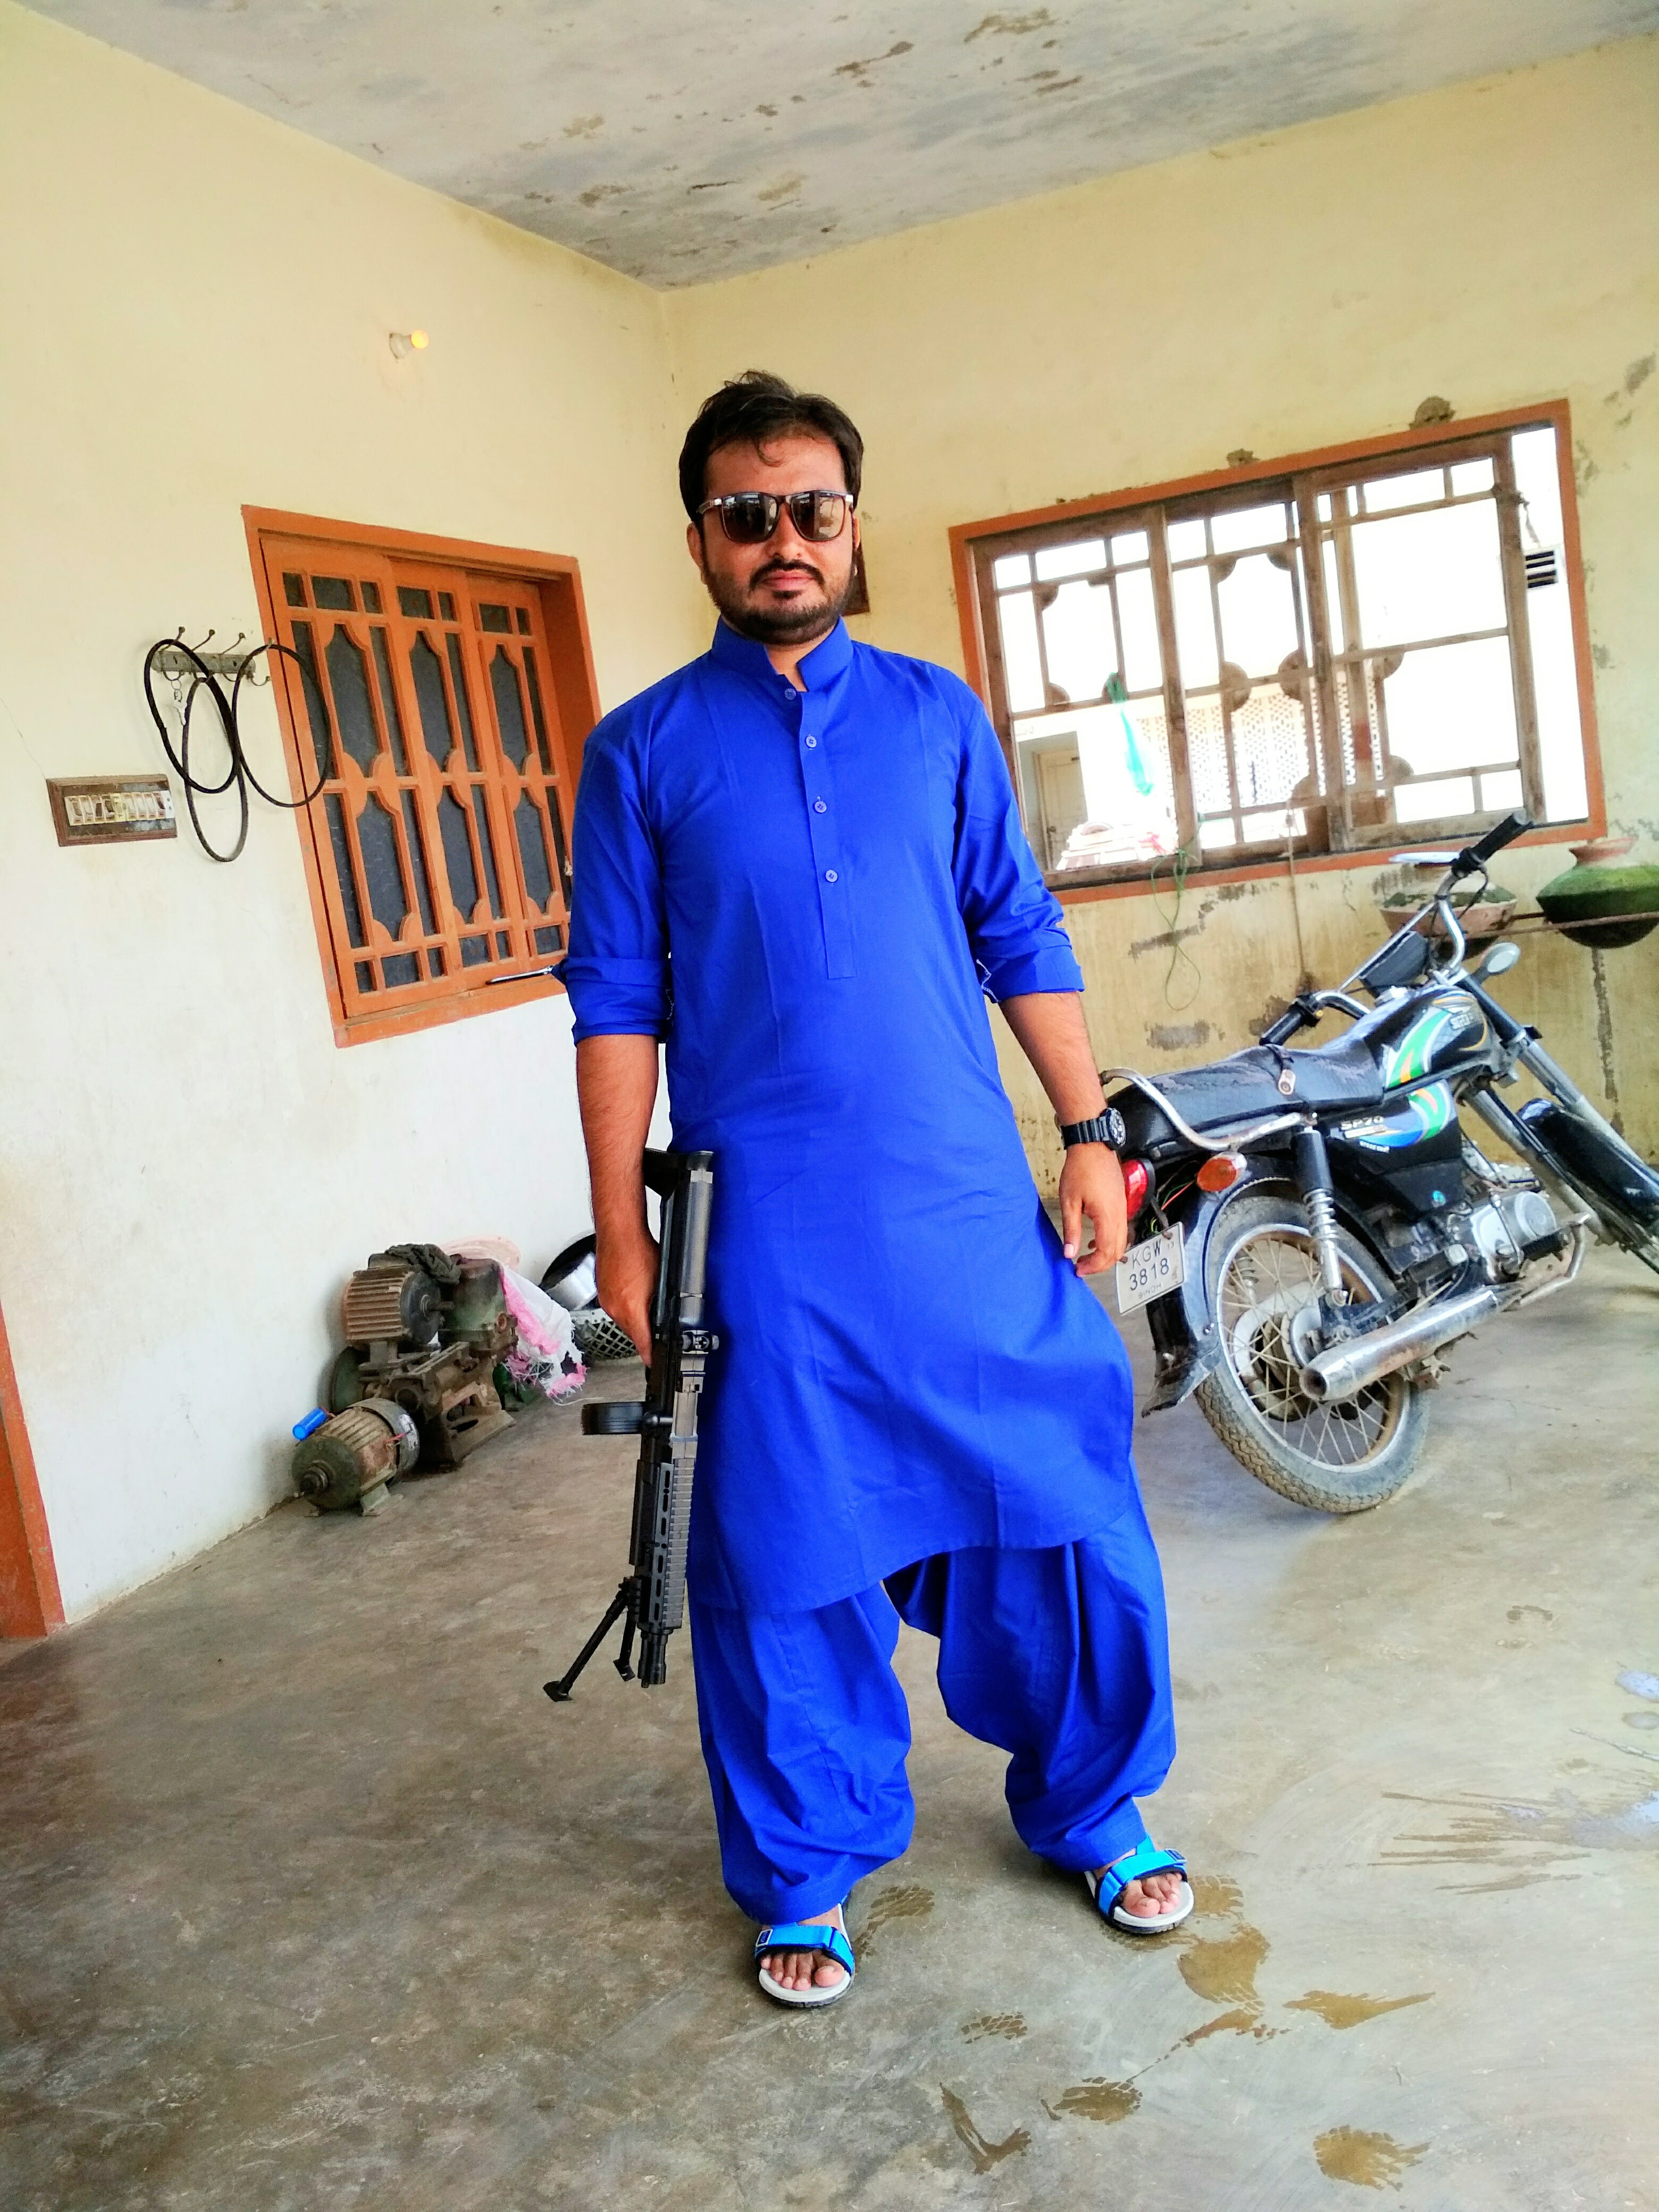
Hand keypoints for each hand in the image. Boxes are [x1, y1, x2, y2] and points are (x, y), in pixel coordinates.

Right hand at [595, 1227, 658, 1360]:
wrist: (618, 1231)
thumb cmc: (639, 1250)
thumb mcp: (660, 1282)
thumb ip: (660, 1306)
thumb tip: (664, 1319)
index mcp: (630, 1310)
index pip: (642, 1344)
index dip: (650, 1355)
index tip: (654, 1362)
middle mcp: (615, 1308)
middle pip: (632, 1333)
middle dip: (644, 1333)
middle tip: (656, 1329)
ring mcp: (606, 1300)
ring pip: (623, 1319)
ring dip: (635, 1317)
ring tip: (645, 1303)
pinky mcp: (602, 1291)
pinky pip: (616, 1306)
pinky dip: (626, 1304)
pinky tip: (634, 1291)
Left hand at [1059, 1145, 1127, 1275]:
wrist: (1093, 1147)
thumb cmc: (1080, 1170)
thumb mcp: (1069, 1202)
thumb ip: (1071, 1229)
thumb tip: (1069, 1253)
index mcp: (1108, 1216)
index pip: (1106, 1252)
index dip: (1093, 1266)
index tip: (1077, 1269)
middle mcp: (1120, 1215)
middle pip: (1117, 1251)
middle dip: (1101, 1265)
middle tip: (1082, 1267)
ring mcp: (1123, 1209)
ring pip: (1122, 1242)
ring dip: (1106, 1254)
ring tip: (1086, 1257)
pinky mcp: (1121, 1204)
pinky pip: (1121, 1230)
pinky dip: (1110, 1242)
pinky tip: (1094, 1240)